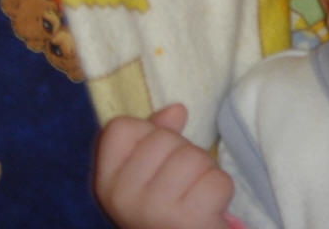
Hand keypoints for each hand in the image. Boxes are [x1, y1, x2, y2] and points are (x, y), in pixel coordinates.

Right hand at [94, 104, 234, 228]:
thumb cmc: (162, 209)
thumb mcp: (149, 173)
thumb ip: (156, 136)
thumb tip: (177, 109)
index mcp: (108, 181)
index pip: (121, 127)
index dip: (147, 132)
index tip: (155, 159)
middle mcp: (123, 196)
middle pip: (165, 138)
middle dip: (183, 153)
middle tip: (180, 183)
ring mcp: (153, 209)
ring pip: (195, 157)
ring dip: (205, 172)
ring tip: (194, 194)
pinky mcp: (185, 220)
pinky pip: (217, 181)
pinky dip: (220, 191)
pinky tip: (207, 209)